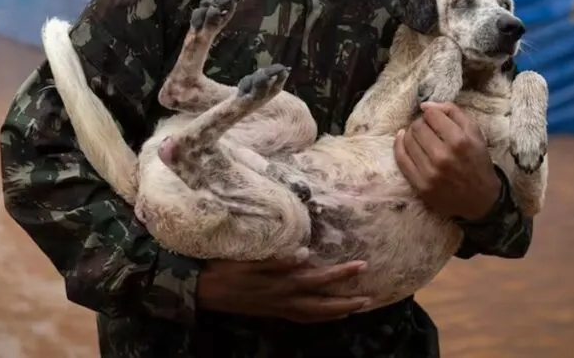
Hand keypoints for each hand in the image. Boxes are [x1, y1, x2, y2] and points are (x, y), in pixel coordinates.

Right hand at [196, 253, 369, 322]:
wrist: (205, 290)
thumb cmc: (227, 270)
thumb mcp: (250, 261)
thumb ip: (277, 260)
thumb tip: (304, 254)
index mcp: (282, 284)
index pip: (319, 279)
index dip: (341, 274)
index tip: (362, 265)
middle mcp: (284, 300)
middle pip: (322, 306)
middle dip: (346, 303)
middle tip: (369, 299)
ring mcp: (278, 309)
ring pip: (314, 316)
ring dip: (335, 313)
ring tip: (353, 309)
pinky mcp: (272, 312)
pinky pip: (301, 319)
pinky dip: (317, 318)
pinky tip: (323, 316)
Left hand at [394, 101, 500, 220]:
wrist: (480, 199)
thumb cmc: (477, 162)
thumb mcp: (475, 133)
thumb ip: (453, 112)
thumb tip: (425, 105)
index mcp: (459, 141)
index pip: (431, 115)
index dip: (432, 114)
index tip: (434, 119)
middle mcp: (443, 156)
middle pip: (418, 126)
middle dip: (421, 124)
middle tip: (428, 129)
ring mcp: (429, 172)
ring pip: (408, 140)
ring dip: (411, 134)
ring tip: (419, 137)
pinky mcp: (420, 185)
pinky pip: (401, 159)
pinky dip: (399, 145)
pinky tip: (403, 139)